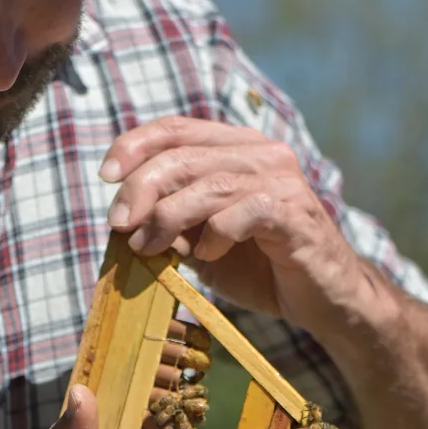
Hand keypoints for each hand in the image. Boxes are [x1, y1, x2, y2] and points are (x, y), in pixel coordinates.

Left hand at [100, 117, 365, 335]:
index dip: (134, 145)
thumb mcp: (202, 244)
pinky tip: (208, 257)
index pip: (175, 128)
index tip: (105, 177)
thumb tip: (125, 220)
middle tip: (119, 225)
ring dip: (167, 217)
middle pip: (183, 155)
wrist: (322, 300)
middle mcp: (260, 154)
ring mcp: (281, 180)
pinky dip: (215, 234)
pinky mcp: (295, 213)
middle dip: (141, 189)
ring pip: (208, 183)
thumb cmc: (261, 269)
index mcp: (235, 149)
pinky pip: (242, 212)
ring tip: (148, 249)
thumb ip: (172, 224)